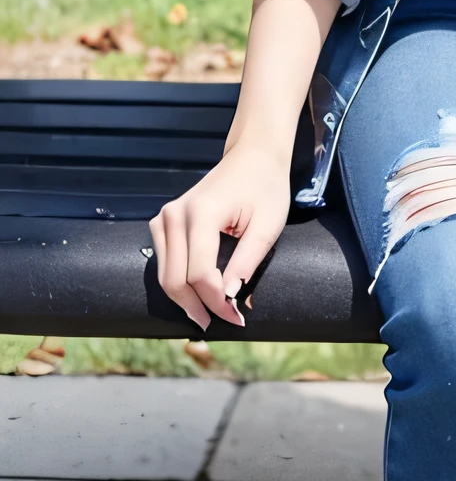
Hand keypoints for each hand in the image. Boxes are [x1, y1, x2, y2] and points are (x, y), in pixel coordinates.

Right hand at [150, 143, 292, 329]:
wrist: (252, 156)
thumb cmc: (265, 187)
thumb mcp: (267, 226)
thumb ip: (247, 261)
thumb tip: (229, 297)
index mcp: (201, 214)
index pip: (200, 274)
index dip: (217, 302)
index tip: (237, 318)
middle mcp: (175, 215)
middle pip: (175, 279)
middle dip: (197, 307)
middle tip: (221, 324)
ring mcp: (165, 217)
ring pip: (165, 274)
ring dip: (185, 299)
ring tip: (210, 314)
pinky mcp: (163, 221)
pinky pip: (164, 262)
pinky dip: (178, 282)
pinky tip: (197, 295)